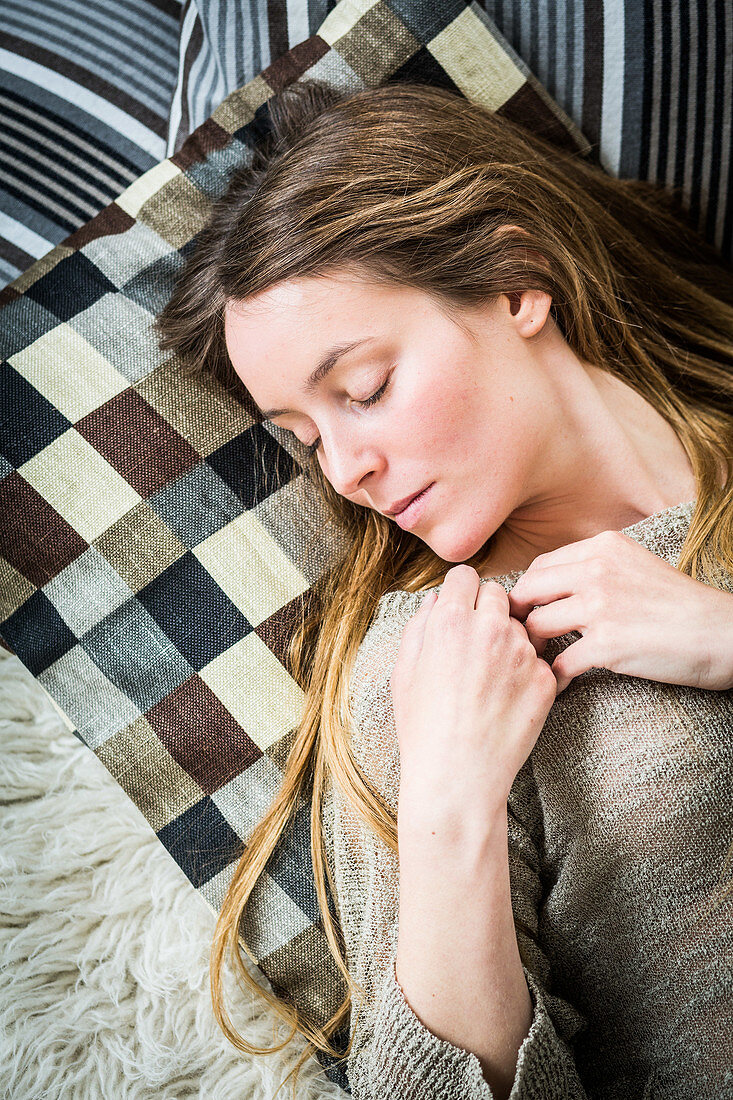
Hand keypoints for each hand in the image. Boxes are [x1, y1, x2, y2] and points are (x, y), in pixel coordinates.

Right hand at [389, 564, 557, 821]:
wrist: (458, 778)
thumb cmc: (423, 728)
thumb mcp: (403, 672)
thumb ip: (419, 626)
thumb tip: (436, 600)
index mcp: (450, 621)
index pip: (465, 576)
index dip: (460, 591)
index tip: (460, 608)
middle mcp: (490, 629)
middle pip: (498, 593)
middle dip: (487, 610)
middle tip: (475, 643)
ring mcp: (523, 654)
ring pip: (521, 627)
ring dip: (509, 640)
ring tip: (490, 680)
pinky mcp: (547, 680)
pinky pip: (540, 661)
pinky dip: (528, 673)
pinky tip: (508, 699)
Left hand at [508, 529, 732, 693]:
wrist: (721, 633)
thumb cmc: (678, 604)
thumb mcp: (635, 565)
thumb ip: (595, 567)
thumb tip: (550, 585)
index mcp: (602, 547)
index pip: (541, 566)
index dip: (528, 591)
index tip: (527, 611)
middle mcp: (597, 570)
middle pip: (528, 591)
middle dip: (519, 617)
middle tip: (522, 638)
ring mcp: (601, 606)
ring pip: (537, 625)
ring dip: (533, 648)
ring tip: (540, 661)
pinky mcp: (607, 644)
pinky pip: (559, 663)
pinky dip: (555, 677)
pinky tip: (560, 683)